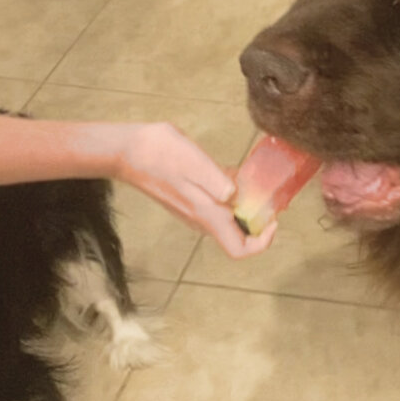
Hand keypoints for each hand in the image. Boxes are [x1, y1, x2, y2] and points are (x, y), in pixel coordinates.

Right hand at [112, 123, 276, 258]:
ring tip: (255, 182)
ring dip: (246, 207)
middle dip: (259, 220)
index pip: (239, 250)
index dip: (262, 242)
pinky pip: (218, 207)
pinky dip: (232, 197)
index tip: (272, 219)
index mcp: (206, 215)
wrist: (127, 151)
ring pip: (229, 221)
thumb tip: (236, 197)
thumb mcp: (193, 161)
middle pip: (238, 236)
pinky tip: (233, 173)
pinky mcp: (189, 201)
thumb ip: (217, 181)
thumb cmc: (159, 152)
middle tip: (269, 195)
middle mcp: (201, 220)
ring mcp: (194, 212)